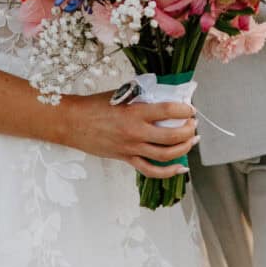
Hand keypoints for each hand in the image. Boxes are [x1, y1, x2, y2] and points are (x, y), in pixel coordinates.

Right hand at [58, 89, 199, 177]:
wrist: (72, 123)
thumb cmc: (94, 106)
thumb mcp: (120, 95)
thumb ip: (141, 97)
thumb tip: (162, 95)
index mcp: (135, 112)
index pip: (168, 111)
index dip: (184, 110)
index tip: (190, 109)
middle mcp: (135, 132)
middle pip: (172, 136)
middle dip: (188, 130)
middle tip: (193, 124)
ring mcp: (131, 148)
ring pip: (166, 155)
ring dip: (183, 148)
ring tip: (191, 141)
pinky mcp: (126, 159)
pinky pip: (150, 170)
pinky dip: (168, 171)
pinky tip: (180, 167)